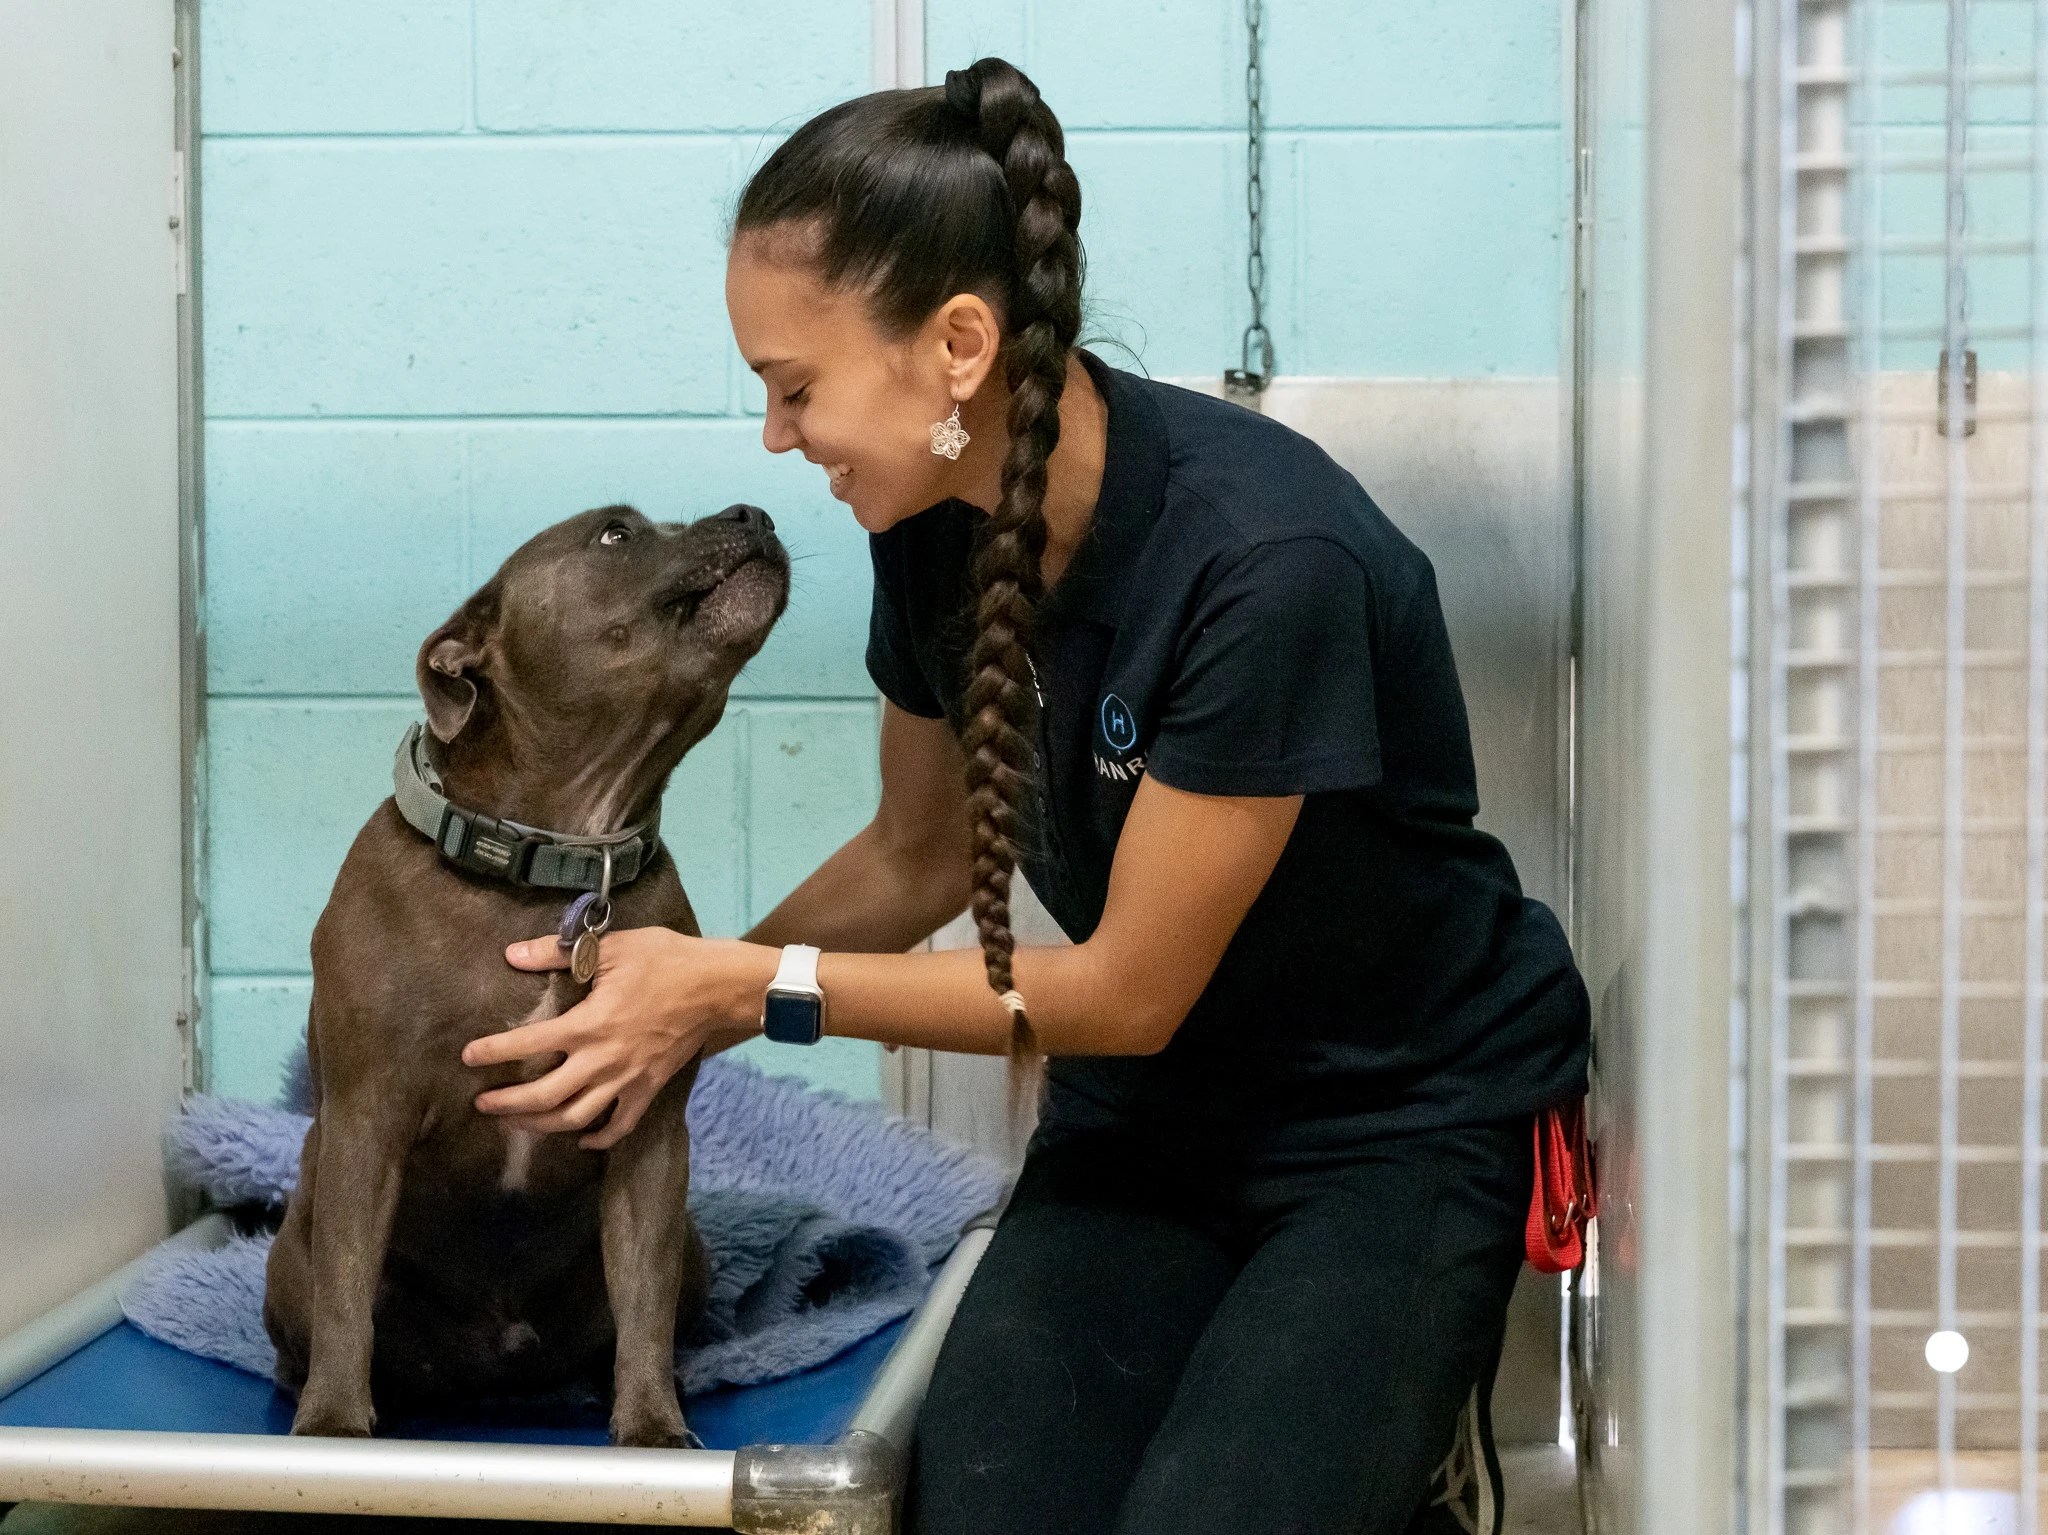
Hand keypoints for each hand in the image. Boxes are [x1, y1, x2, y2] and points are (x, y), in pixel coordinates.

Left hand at [462, 928, 774, 1149]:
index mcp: (589, 1024)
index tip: (469, 1056)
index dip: (494, 1052)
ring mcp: (627, 1080)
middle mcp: (603, 1060)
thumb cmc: (666, 960)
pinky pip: (619, 1125)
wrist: (718, 986)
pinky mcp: (648, 1089)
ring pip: (575, 1119)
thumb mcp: (612, 947)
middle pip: (545, 1097)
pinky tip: (580, 1140)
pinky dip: (597, 1138)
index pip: (529, 1044)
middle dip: (507, 1105)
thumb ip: (558, 953)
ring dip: (539, 1126)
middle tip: (482, 1104)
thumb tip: (513, 954)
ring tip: (515, 1123)